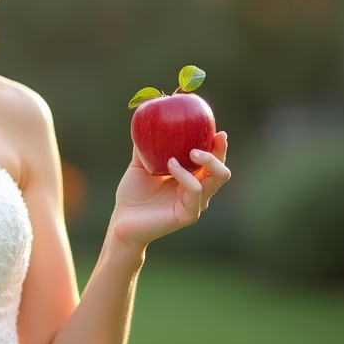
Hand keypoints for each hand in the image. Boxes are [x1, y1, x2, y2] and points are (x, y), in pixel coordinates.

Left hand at [110, 131, 230, 249]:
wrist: (121, 221)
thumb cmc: (132, 194)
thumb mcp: (139, 165)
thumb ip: (146, 146)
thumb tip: (144, 121)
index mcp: (191, 179)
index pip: (212, 162)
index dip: (218, 147)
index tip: (217, 130)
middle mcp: (197, 191)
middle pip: (221, 170)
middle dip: (220, 152)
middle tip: (212, 137)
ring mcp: (195, 204)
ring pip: (216, 180)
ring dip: (207, 161)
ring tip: (191, 151)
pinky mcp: (188, 215)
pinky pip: (196, 191)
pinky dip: (186, 175)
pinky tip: (171, 164)